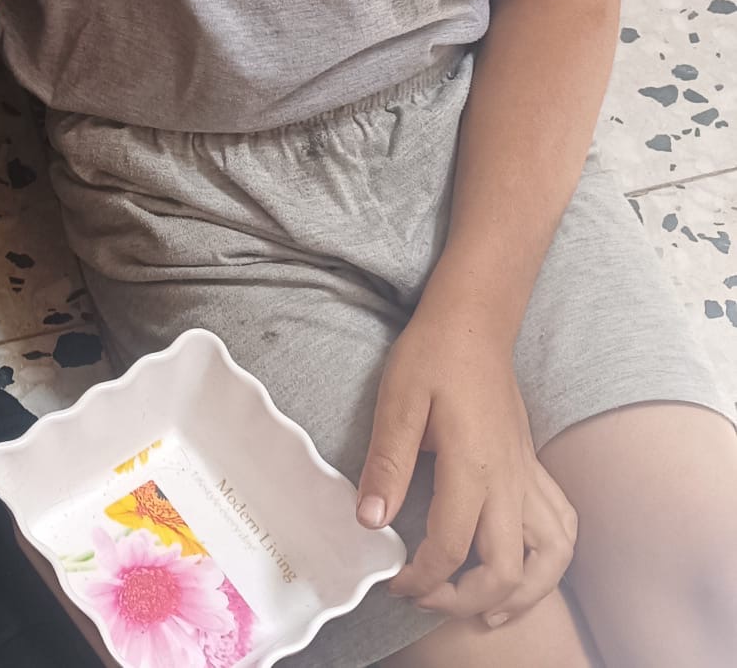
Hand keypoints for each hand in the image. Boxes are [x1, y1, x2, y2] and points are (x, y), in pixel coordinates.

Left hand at [357, 310, 577, 624]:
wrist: (473, 322)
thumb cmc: (432, 356)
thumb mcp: (397, 401)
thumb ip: (387, 464)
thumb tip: (370, 520)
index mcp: (472, 466)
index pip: (451, 547)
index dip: (421, 577)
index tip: (394, 582)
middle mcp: (510, 480)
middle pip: (507, 570)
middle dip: (466, 600)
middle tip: (425, 597)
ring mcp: (527, 476)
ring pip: (552, 558)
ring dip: (522, 594)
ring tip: (484, 609)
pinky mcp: (533, 468)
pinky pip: (562, 527)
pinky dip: (549, 561)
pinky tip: (523, 567)